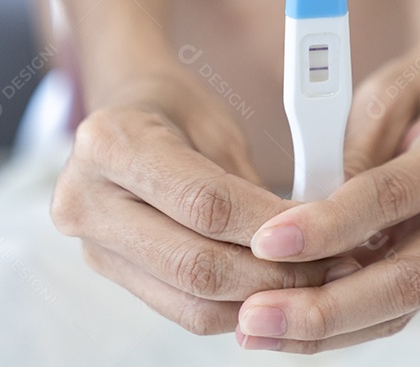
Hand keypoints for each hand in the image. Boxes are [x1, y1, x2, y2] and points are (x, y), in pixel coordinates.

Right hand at [50, 66, 358, 334]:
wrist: (125, 116)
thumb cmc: (176, 110)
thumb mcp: (217, 124)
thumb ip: (250, 183)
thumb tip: (307, 234)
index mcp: (113, 143)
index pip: (205, 202)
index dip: (270, 226)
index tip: (323, 232)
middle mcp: (87, 199)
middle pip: (195, 265)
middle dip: (273, 274)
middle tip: (332, 269)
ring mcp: (93, 244)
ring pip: (189, 301)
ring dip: (261, 302)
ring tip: (316, 286)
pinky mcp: (110, 273)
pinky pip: (181, 309)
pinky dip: (236, 308)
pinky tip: (278, 293)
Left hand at [235, 42, 419, 352]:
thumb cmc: (414, 92)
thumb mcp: (378, 98)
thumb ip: (348, 154)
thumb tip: (301, 218)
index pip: (396, 196)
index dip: (331, 224)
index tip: (267, 241)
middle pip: (410, 278)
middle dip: (329, 308)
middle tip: (259, 317)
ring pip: (401, 307)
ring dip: (326, 329)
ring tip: (258, 328)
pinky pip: (391, 308)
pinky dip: (337, 324)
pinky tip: (286, 326)